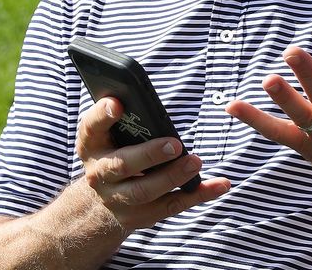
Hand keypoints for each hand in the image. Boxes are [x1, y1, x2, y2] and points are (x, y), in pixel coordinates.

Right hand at [77, 97, 228, 230]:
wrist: (99, 202)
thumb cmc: (115, 152)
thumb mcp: (110, 134)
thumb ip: (126, 117)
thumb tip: (143, 96)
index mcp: (91, 145)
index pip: (91, 127)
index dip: (102, 115)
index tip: (117, 104)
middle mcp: (99, 174)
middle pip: (121, 166)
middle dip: (149, 155)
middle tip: (175, 144)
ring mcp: (117, 199)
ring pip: (145, 191)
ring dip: (173, 177)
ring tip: (196, 162)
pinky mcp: (140, 216)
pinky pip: (171, 206)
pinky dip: (198, 195)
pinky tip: (220, 185)